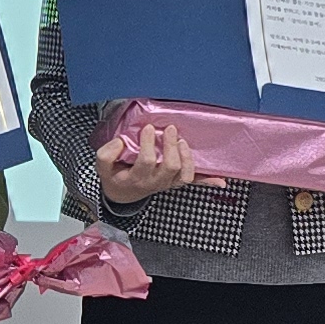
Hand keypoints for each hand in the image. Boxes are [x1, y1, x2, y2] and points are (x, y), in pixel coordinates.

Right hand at [95, 121, 221, 205]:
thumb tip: (121, 142)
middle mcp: (156, 182)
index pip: (147, 160)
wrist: (122, 194)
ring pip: (185, 174)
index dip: (149, 143)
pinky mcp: (176, 182)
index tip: (148, 128)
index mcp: (138, 178)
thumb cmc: (115, 176)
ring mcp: (168, 183)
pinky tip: (221, 181)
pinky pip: (194, 182)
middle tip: (169, 129)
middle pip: (171, 166)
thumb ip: (107, 154)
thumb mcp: (103, 167)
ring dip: (187, 157)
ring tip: (182, 142)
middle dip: (171, 146)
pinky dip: (208, 181)